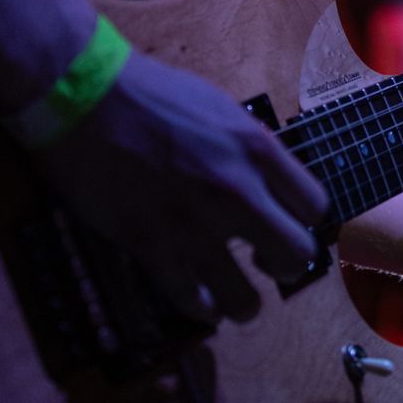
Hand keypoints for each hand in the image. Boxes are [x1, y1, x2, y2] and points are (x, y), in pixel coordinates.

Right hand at [36, 51, 327, 324]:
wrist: (88, 97)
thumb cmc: (152, 93)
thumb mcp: (219, 108)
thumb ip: (248, 148)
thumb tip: (265, 179)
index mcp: (256, 149)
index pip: (314, 205)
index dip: (303, 220)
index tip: (286, 222)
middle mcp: (237, 191)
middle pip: (295, 254)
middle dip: (285, 264)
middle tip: (265, 261)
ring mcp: (196, 226)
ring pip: (246, 299)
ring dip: (244, 303)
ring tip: (236, 297)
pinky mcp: (153, 248)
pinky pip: (191, 302)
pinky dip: (200, 308)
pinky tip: (199, 300)